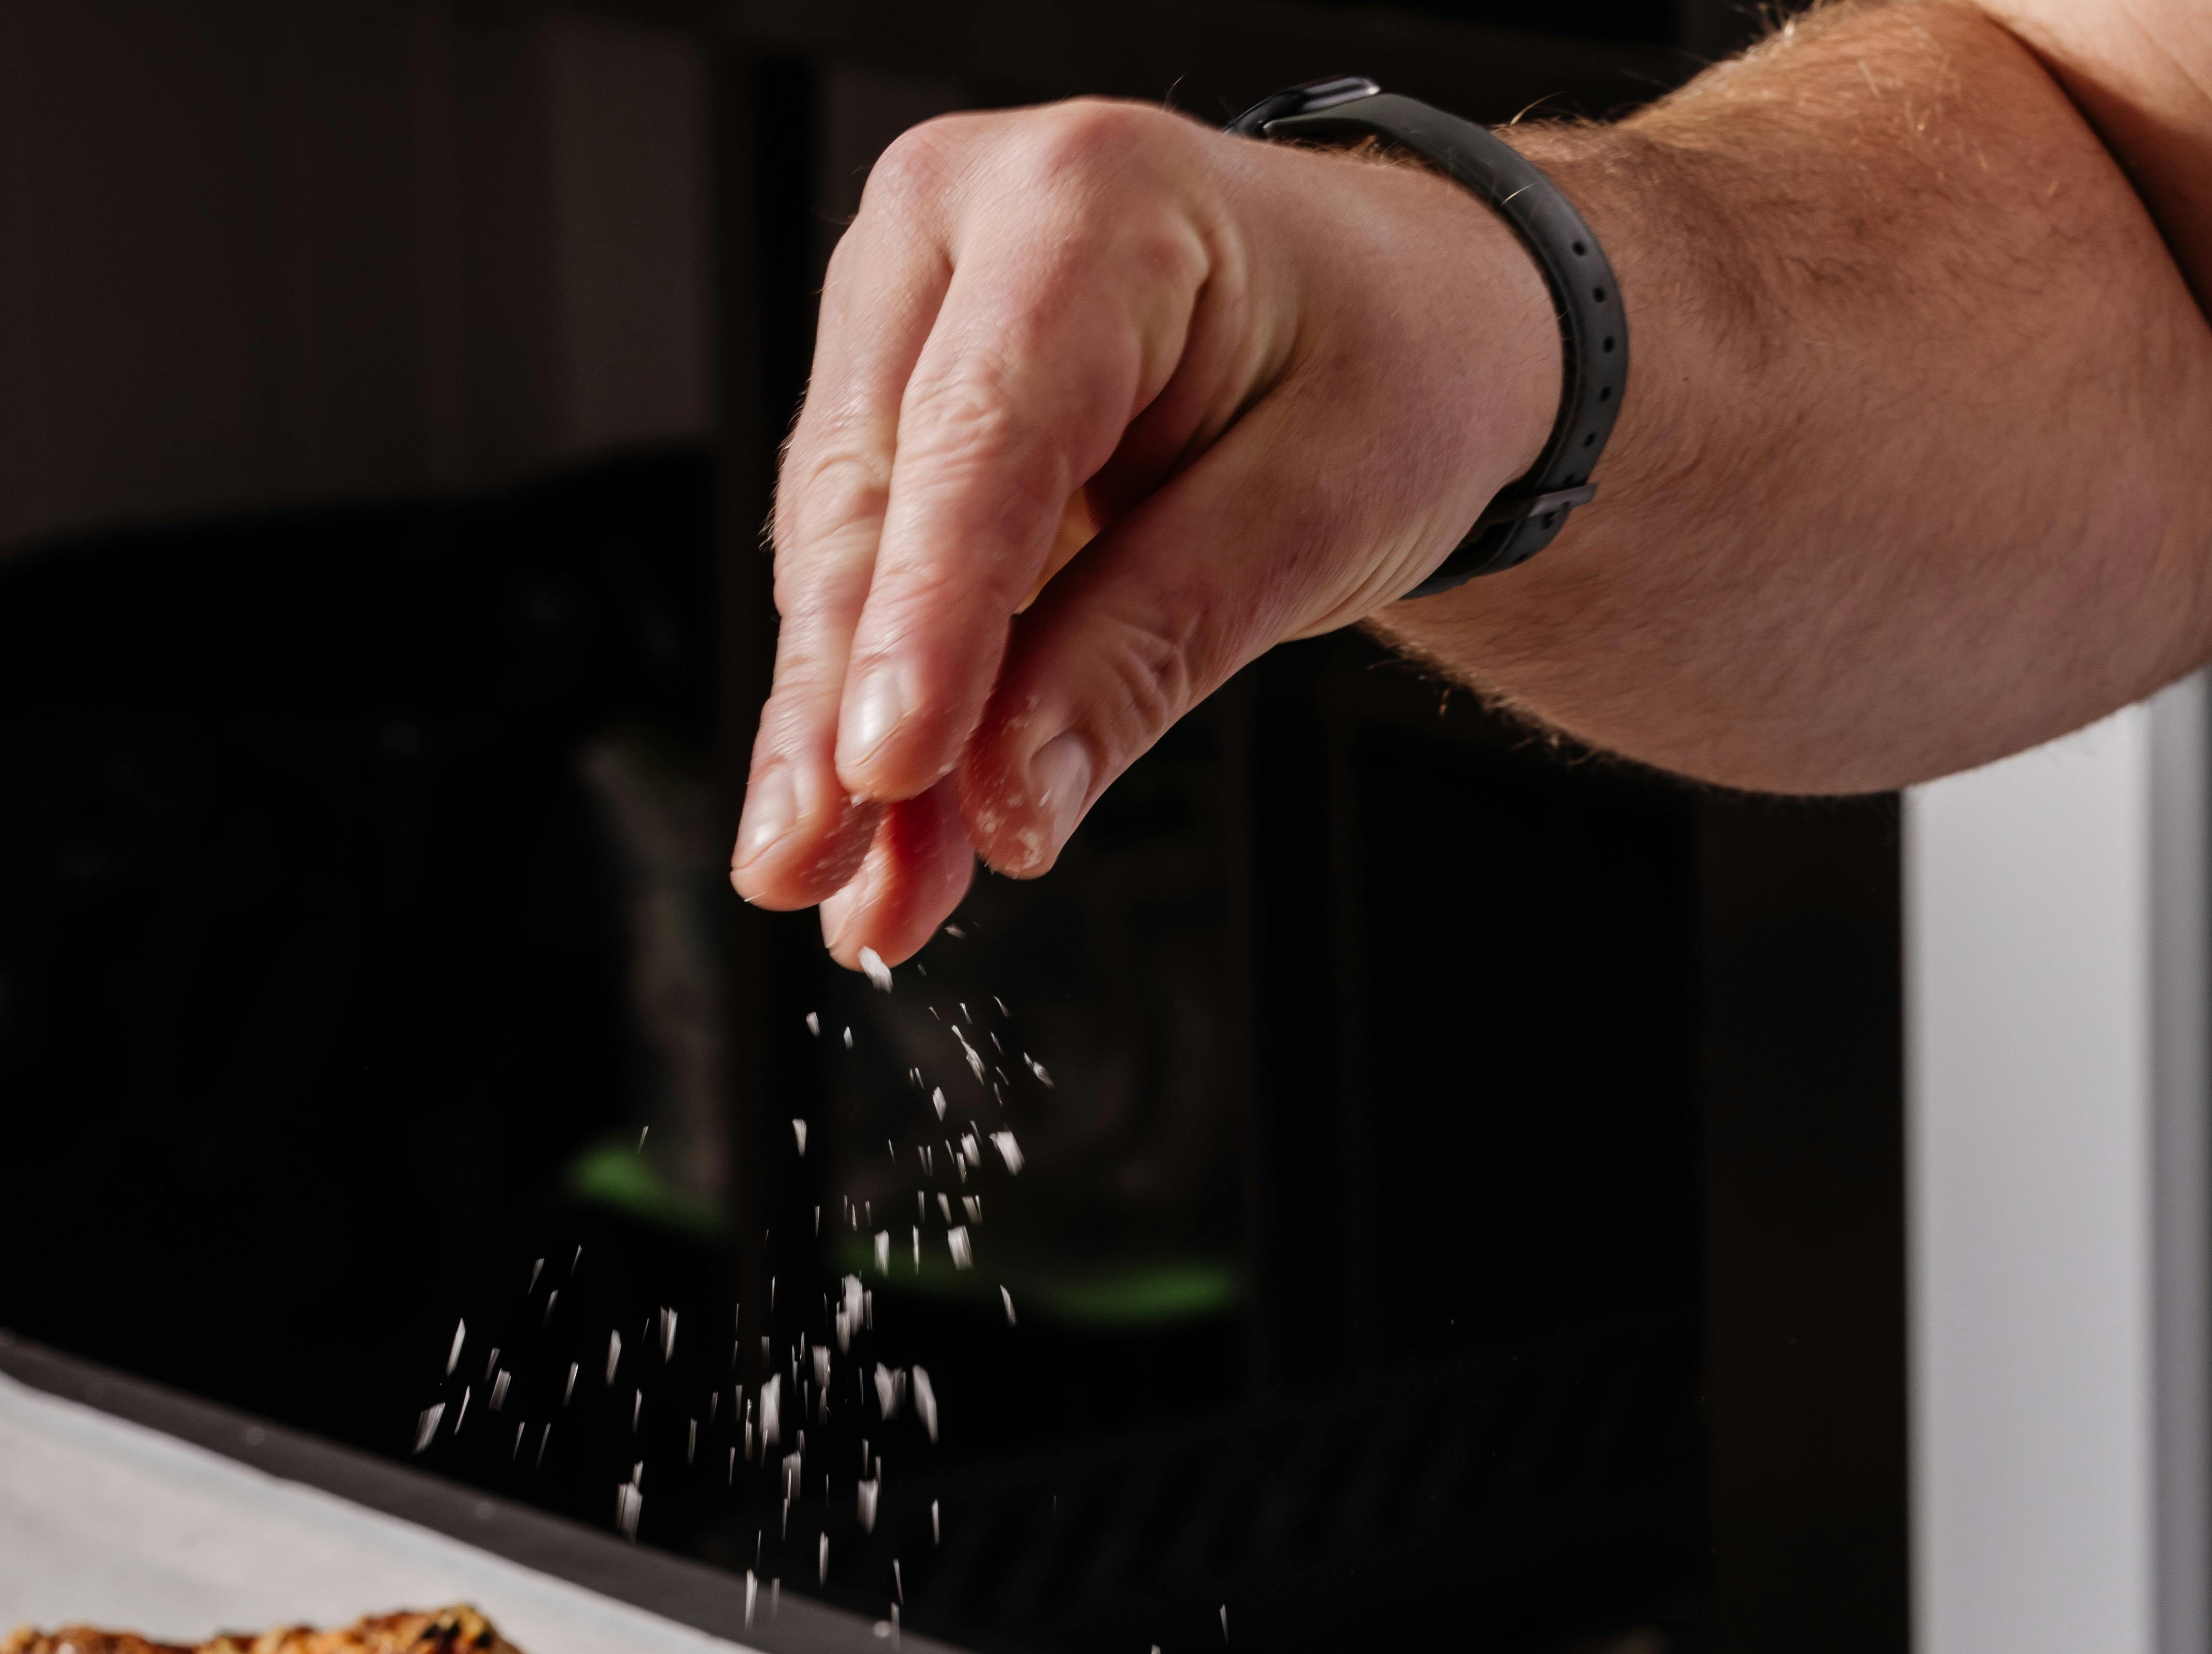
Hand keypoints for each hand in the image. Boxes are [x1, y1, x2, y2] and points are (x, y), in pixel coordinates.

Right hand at [729, 99, 1563, 965]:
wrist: (1395, 318)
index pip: (980, 434)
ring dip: (839, 745)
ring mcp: (907, 314)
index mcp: (1087, 200)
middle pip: (870, 497)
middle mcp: (959, 227)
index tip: (887, 766)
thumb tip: (1011, 798)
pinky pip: (869, 585)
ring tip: (848, 894)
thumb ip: (1157, 645)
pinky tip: (876, 843)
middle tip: (816, 871)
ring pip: (839, 557)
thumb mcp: (1320, 510)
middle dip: (840, 708)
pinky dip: (877, 723)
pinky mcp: (895, 416)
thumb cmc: (1381, 369)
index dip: (923, 618)